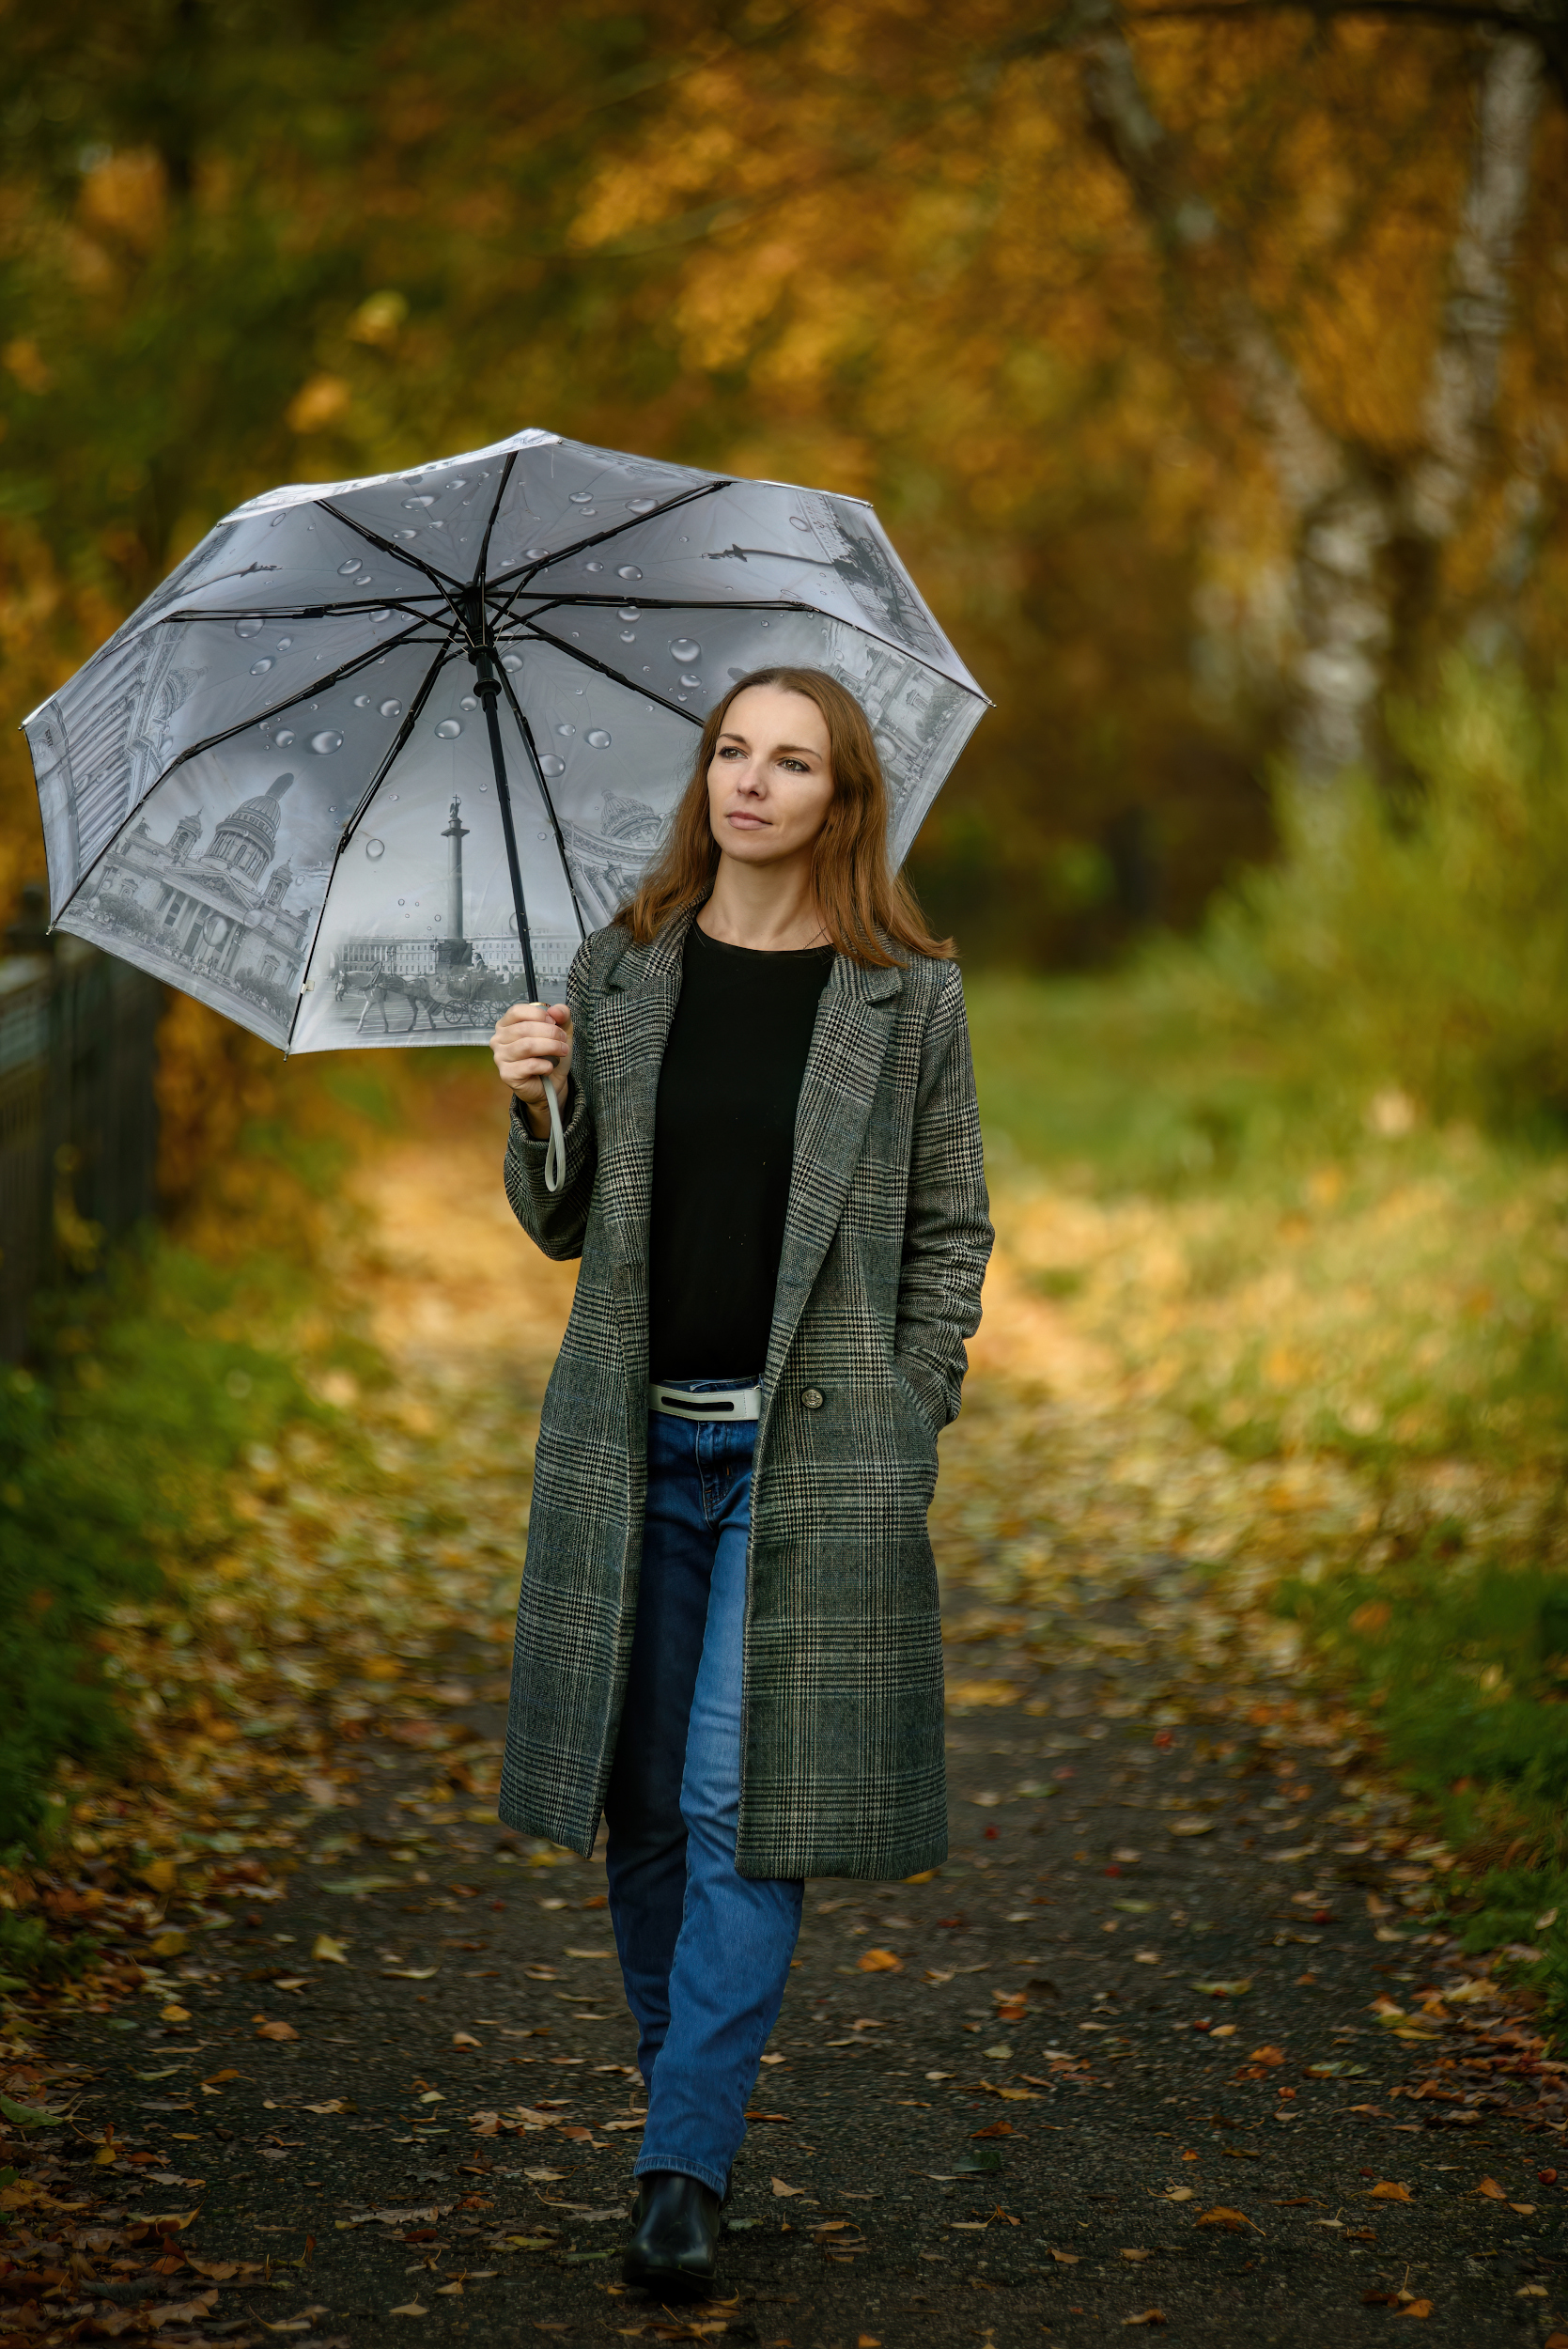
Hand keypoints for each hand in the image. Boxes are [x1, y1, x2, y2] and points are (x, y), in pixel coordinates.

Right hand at [491, 1001, 571, 1138]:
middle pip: (524, 1029)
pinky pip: (529, 1065)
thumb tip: (555, 1010)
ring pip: (527, 1046)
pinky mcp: (507, 1074)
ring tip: (562, 1051)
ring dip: (551, 1047)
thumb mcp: (561, 1030)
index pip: (517, 1011)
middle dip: (550, 1033)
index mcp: (506, 1024)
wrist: (551, 1084)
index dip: (539, 1015)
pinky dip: (545, 1065)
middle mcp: (498, 1039)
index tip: (554, 1023)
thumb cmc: (551, 1054)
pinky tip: (549, 1067)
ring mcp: (500, 1057)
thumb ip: (562, 1015)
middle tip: (563, 1040)